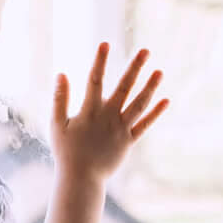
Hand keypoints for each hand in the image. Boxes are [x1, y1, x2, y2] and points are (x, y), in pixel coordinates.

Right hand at [52, 43, 168, 186]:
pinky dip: (155, 113)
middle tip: (145, 50)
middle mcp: (108, 117)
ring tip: (160, 71)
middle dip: (135, 68)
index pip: (95, 79)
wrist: (81, 178)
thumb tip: (61, 74)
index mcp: (90, 110)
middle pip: (124, 87)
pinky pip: (145, 125)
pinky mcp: (129, 141)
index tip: (105, 44)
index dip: (100, 61)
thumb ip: (59, 98)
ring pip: (139, 104)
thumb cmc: (66, 151)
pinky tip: (165, 100)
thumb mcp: (57, 124)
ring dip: (150, 87)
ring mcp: (121, 129)